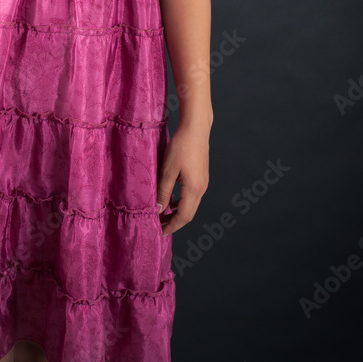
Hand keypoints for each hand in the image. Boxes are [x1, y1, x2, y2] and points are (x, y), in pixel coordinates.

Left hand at [156, 121, 210, 235]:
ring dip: (177, 213)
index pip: (183, 216)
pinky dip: (181, 202)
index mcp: (194, 189)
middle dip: (174, 222)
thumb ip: (163, 191)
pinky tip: (172, 200)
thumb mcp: (168, 170)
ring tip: (163, 216)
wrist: (196, 128)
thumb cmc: (181, 146)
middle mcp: (201, 188)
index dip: (171, 226)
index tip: (160, 233)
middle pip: (189, 214)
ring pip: (191, 205)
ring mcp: (203, 182)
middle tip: (159, 227)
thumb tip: (158, 210)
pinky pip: (192, 196)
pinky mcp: (202, 176)